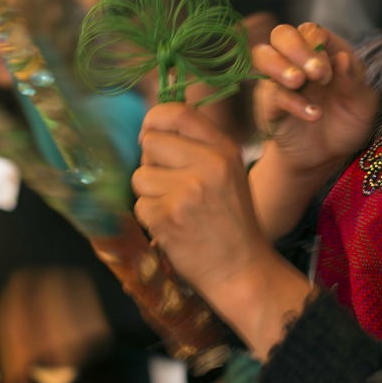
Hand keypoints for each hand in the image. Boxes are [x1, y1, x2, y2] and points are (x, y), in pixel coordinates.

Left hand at [132, 103, 273, 298]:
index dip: (154, 120)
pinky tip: (173, 227)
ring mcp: (187, 192)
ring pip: (139, 176)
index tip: (149, 134)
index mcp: (224, 149)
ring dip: (149, 193)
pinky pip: (139, 205)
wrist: (242, 270)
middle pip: (150, 143)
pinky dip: (151, 218)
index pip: (177, 112)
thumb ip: (197, 145)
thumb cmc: (230, 220)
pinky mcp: (168, 218)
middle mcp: (208, 165)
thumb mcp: (228, 172)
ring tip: (176, 209)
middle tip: (172, 186)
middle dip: (151, 163)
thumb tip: (149, 127)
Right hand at [253, 23, 377, 174]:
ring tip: (299, 83)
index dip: (318, 46)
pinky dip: (291, 101)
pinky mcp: (268, 102)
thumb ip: (354, 81)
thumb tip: (342, 58)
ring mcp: (278, 80)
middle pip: (282, 34)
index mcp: (324, 53)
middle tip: (316, 73)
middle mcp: (297, 61)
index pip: (312, 32)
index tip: (329, 74)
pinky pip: (271, 92)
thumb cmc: (346, 124)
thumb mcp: (362, 105)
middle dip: (297, 48)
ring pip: (263, 54)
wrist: (325, 158)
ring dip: (280, 66)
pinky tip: (312, 114)